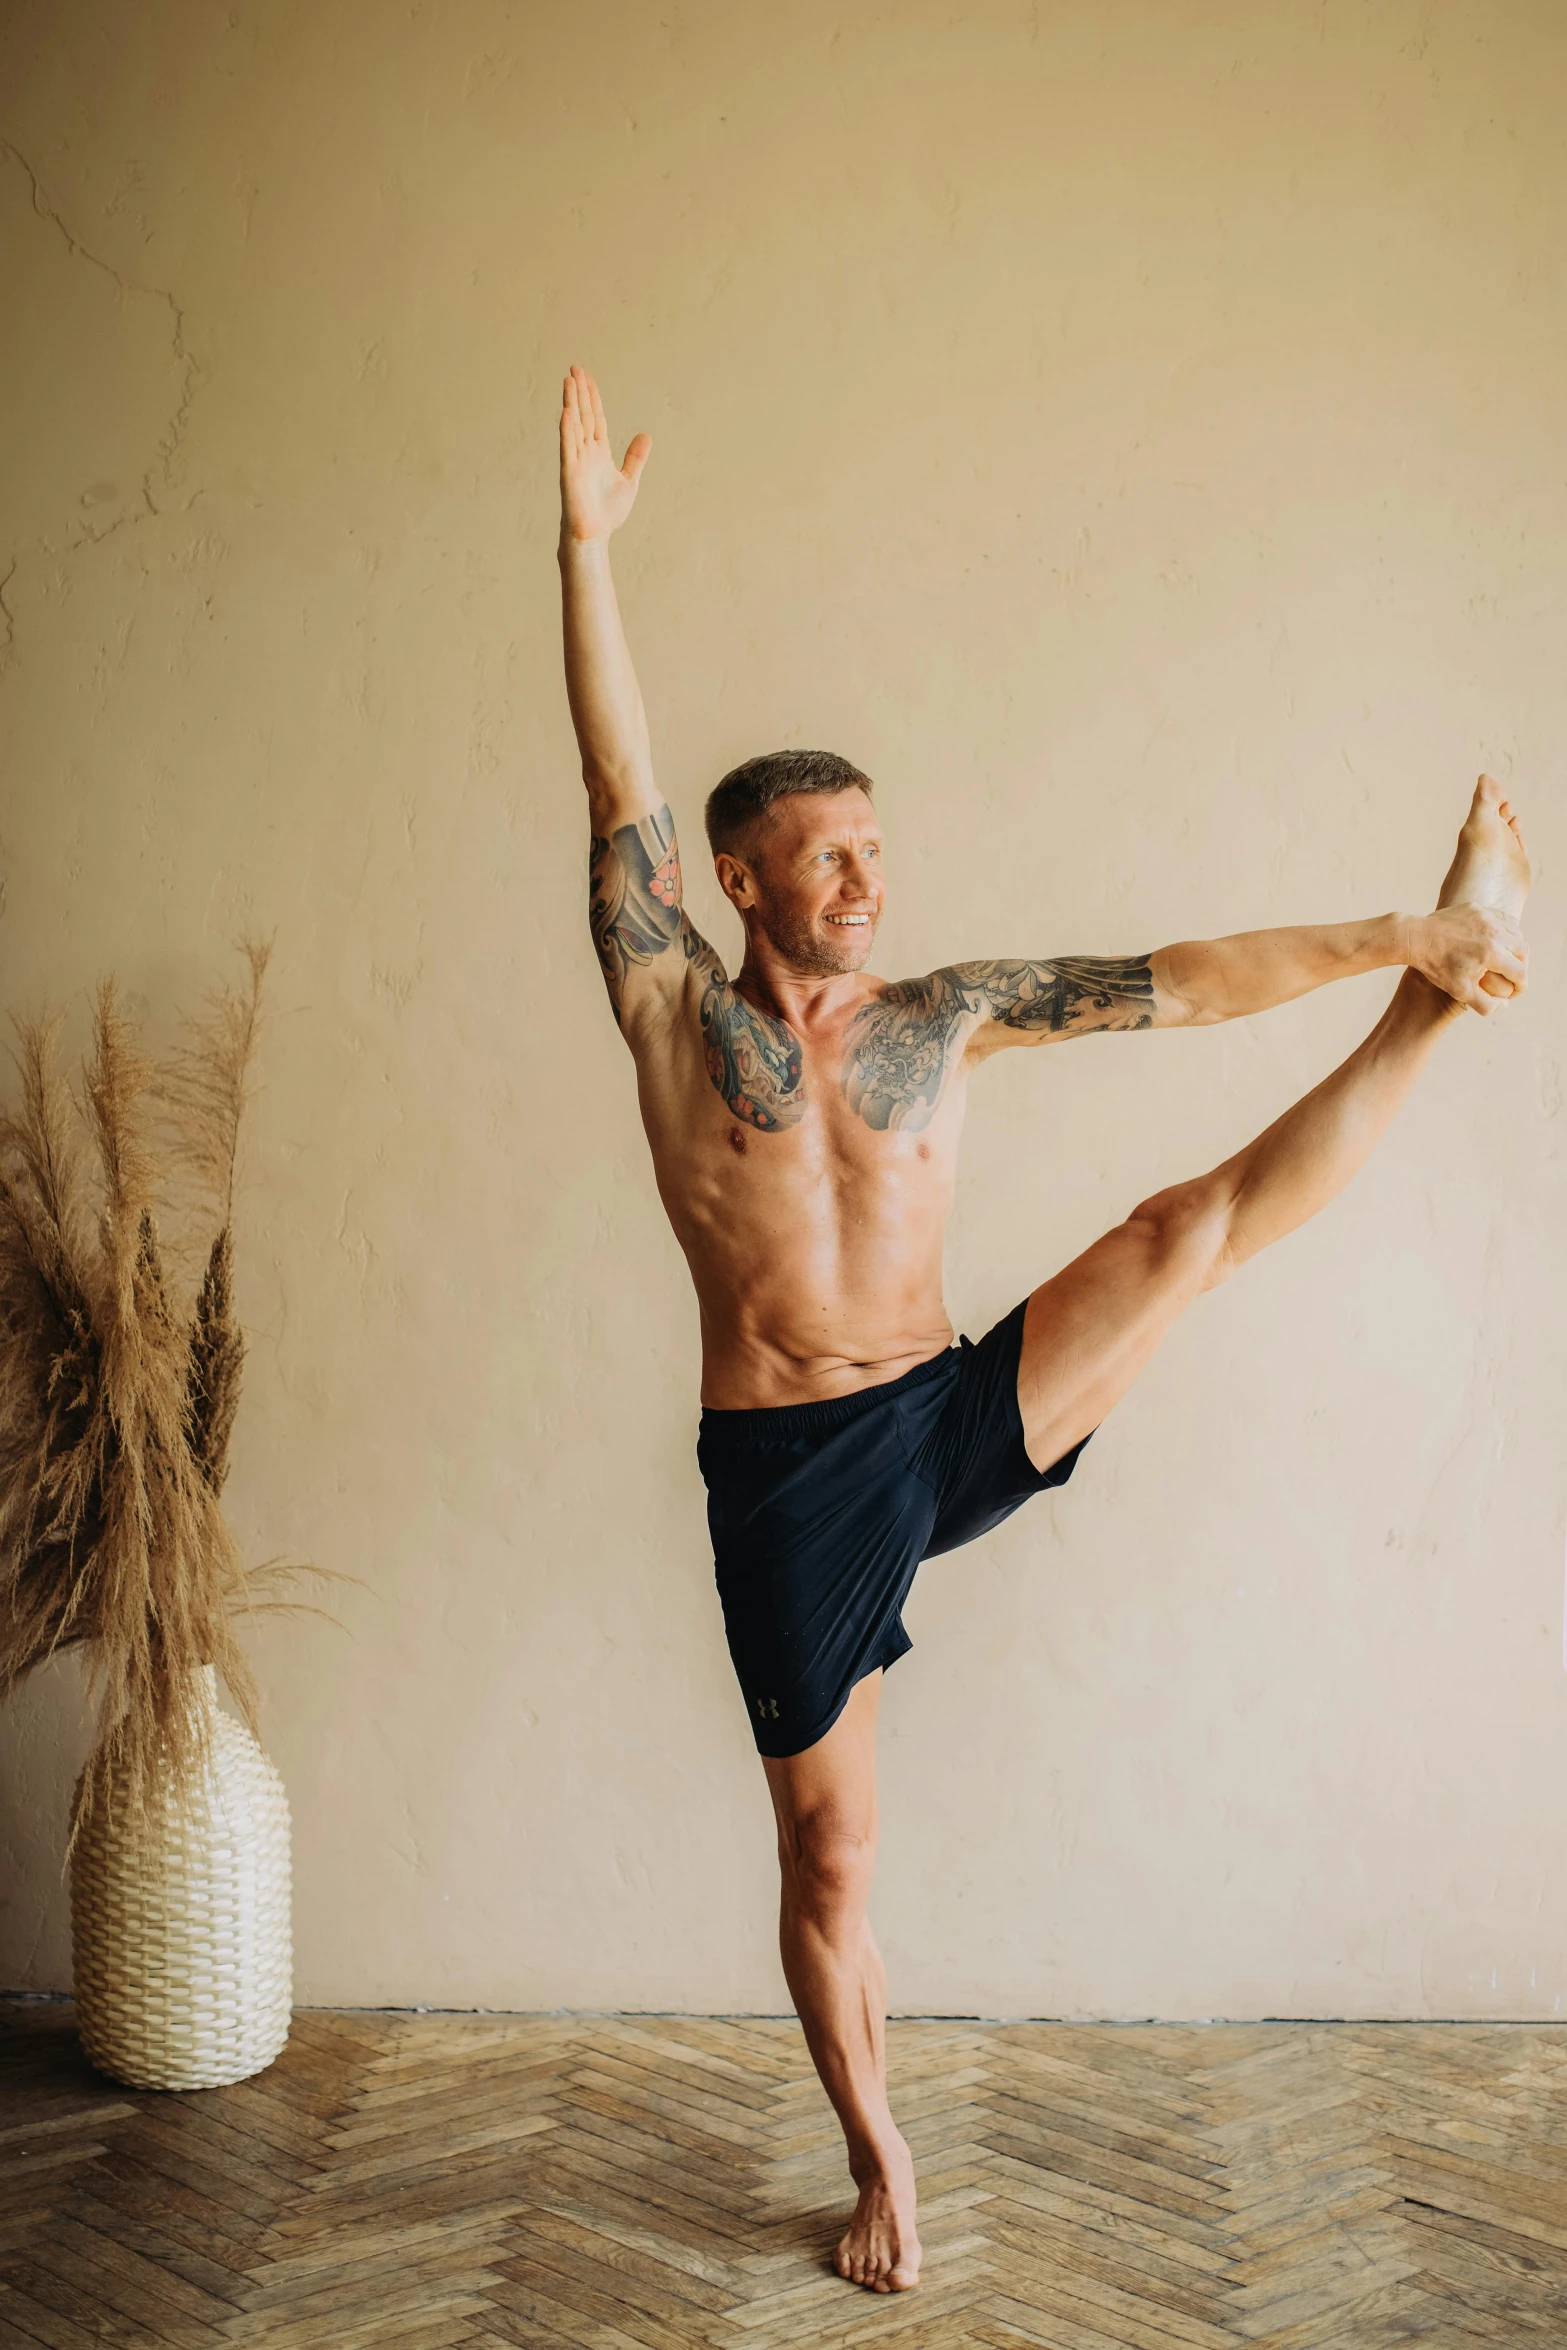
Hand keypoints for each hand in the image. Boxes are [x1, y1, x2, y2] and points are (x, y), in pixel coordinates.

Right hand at [559, 365, 650, 542]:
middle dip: (579, 392)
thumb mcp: (628, 480)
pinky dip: (567, 430)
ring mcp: (576, 461)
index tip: (587, 377)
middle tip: (575, 368)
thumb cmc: (607, 512)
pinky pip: (568, 448)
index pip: (595, 418)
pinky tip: (567, 412)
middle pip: (583, 415)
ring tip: (569, 381)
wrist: (595, 535)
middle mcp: (585, 453)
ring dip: (571, 403)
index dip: (592, 397)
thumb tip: (646, 435)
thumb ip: (635, 458)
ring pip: (573, 426)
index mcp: (599, 453)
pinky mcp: (570, 474)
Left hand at [1407, 905, 1526, 1013]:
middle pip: (1523, 951)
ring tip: (1508, 960)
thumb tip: (1504, 1004)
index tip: (1515, 991)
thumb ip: (1486, 1004)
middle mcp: (1495, 933)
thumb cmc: (1437, 967)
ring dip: (1516, 948)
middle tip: (1514, 976)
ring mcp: (1487, 918)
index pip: (1519, 972)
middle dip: (1521, 967)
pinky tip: (1499, 941)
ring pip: (1516, 933)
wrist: (1417, 938)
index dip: (1520, 986)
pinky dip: (1506, 931)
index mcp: (1492, 954)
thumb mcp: (1460, 992)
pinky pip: (1502, 919)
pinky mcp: (1479, 909)